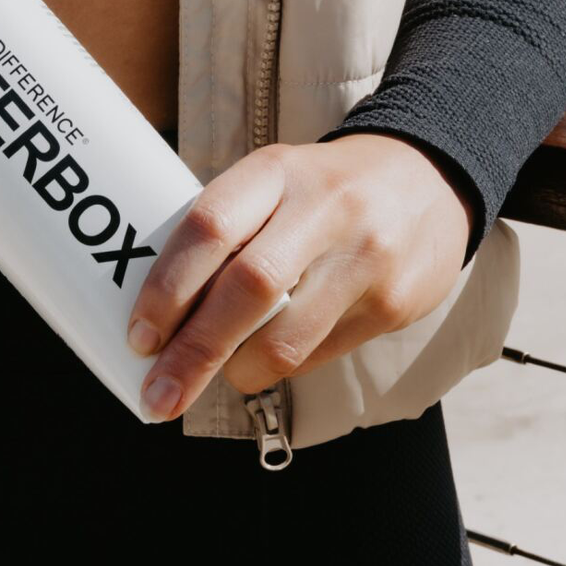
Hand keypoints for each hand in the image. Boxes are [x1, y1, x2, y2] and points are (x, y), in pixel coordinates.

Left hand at [126, 131, 474, 420]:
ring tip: (214, 378)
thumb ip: (223, 231)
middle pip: (245, 289)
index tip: (139, 336)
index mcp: (275, 170)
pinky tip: (264, 360)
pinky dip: (279, 367)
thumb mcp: (270, 181)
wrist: (427, 177)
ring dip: (236, 372)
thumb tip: (160, 312)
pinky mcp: (394, 304)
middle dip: (192, 353)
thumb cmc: (318, 188)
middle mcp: (323, 209)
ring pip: (285, 338)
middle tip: (158, 395)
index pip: (208, 227)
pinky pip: (319, 354)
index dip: (166, 288)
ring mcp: (364, 258)